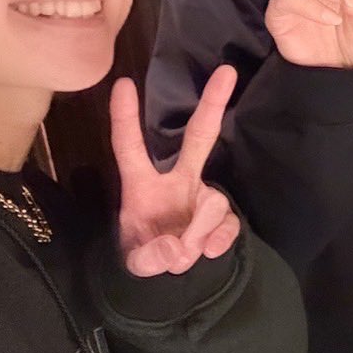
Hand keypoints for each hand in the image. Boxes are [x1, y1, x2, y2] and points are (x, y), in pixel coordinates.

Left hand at [111, 67, 239, 276]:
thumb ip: (148, 257)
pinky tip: (211, 252)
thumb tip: (176, 248)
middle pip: (199, 137)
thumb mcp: (133, 263)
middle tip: (227, 70)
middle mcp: (177, 181)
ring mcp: (203, 196)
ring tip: (184, 256)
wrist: (170, 282)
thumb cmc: (143, 255)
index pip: (130, 149)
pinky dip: (220, 239)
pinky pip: (230, 222)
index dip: (125, 118)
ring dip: (199, 233)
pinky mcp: (223, 217)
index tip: (123, 83)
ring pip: (213, 202)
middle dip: (212, 103)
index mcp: (143, 185)